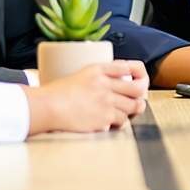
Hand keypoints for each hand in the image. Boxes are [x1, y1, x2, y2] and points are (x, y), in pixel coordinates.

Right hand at [24, 59, 148, 133]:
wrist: (48, 106)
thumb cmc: (57, 93)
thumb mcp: (79, 75)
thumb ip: (97, 77)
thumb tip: (113, 83)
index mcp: (98, 69)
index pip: (127, 67)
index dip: (138, 74)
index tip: (139, 81)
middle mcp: (105, 82)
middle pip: (136, 88)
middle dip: (140, 95)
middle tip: (138, 101)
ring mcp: (107, 99)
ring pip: (133, 105)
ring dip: (131, 111)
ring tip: (126, 113)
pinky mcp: (106, 116)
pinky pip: (123, 120)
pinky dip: (120, 122)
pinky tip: (113, 122)